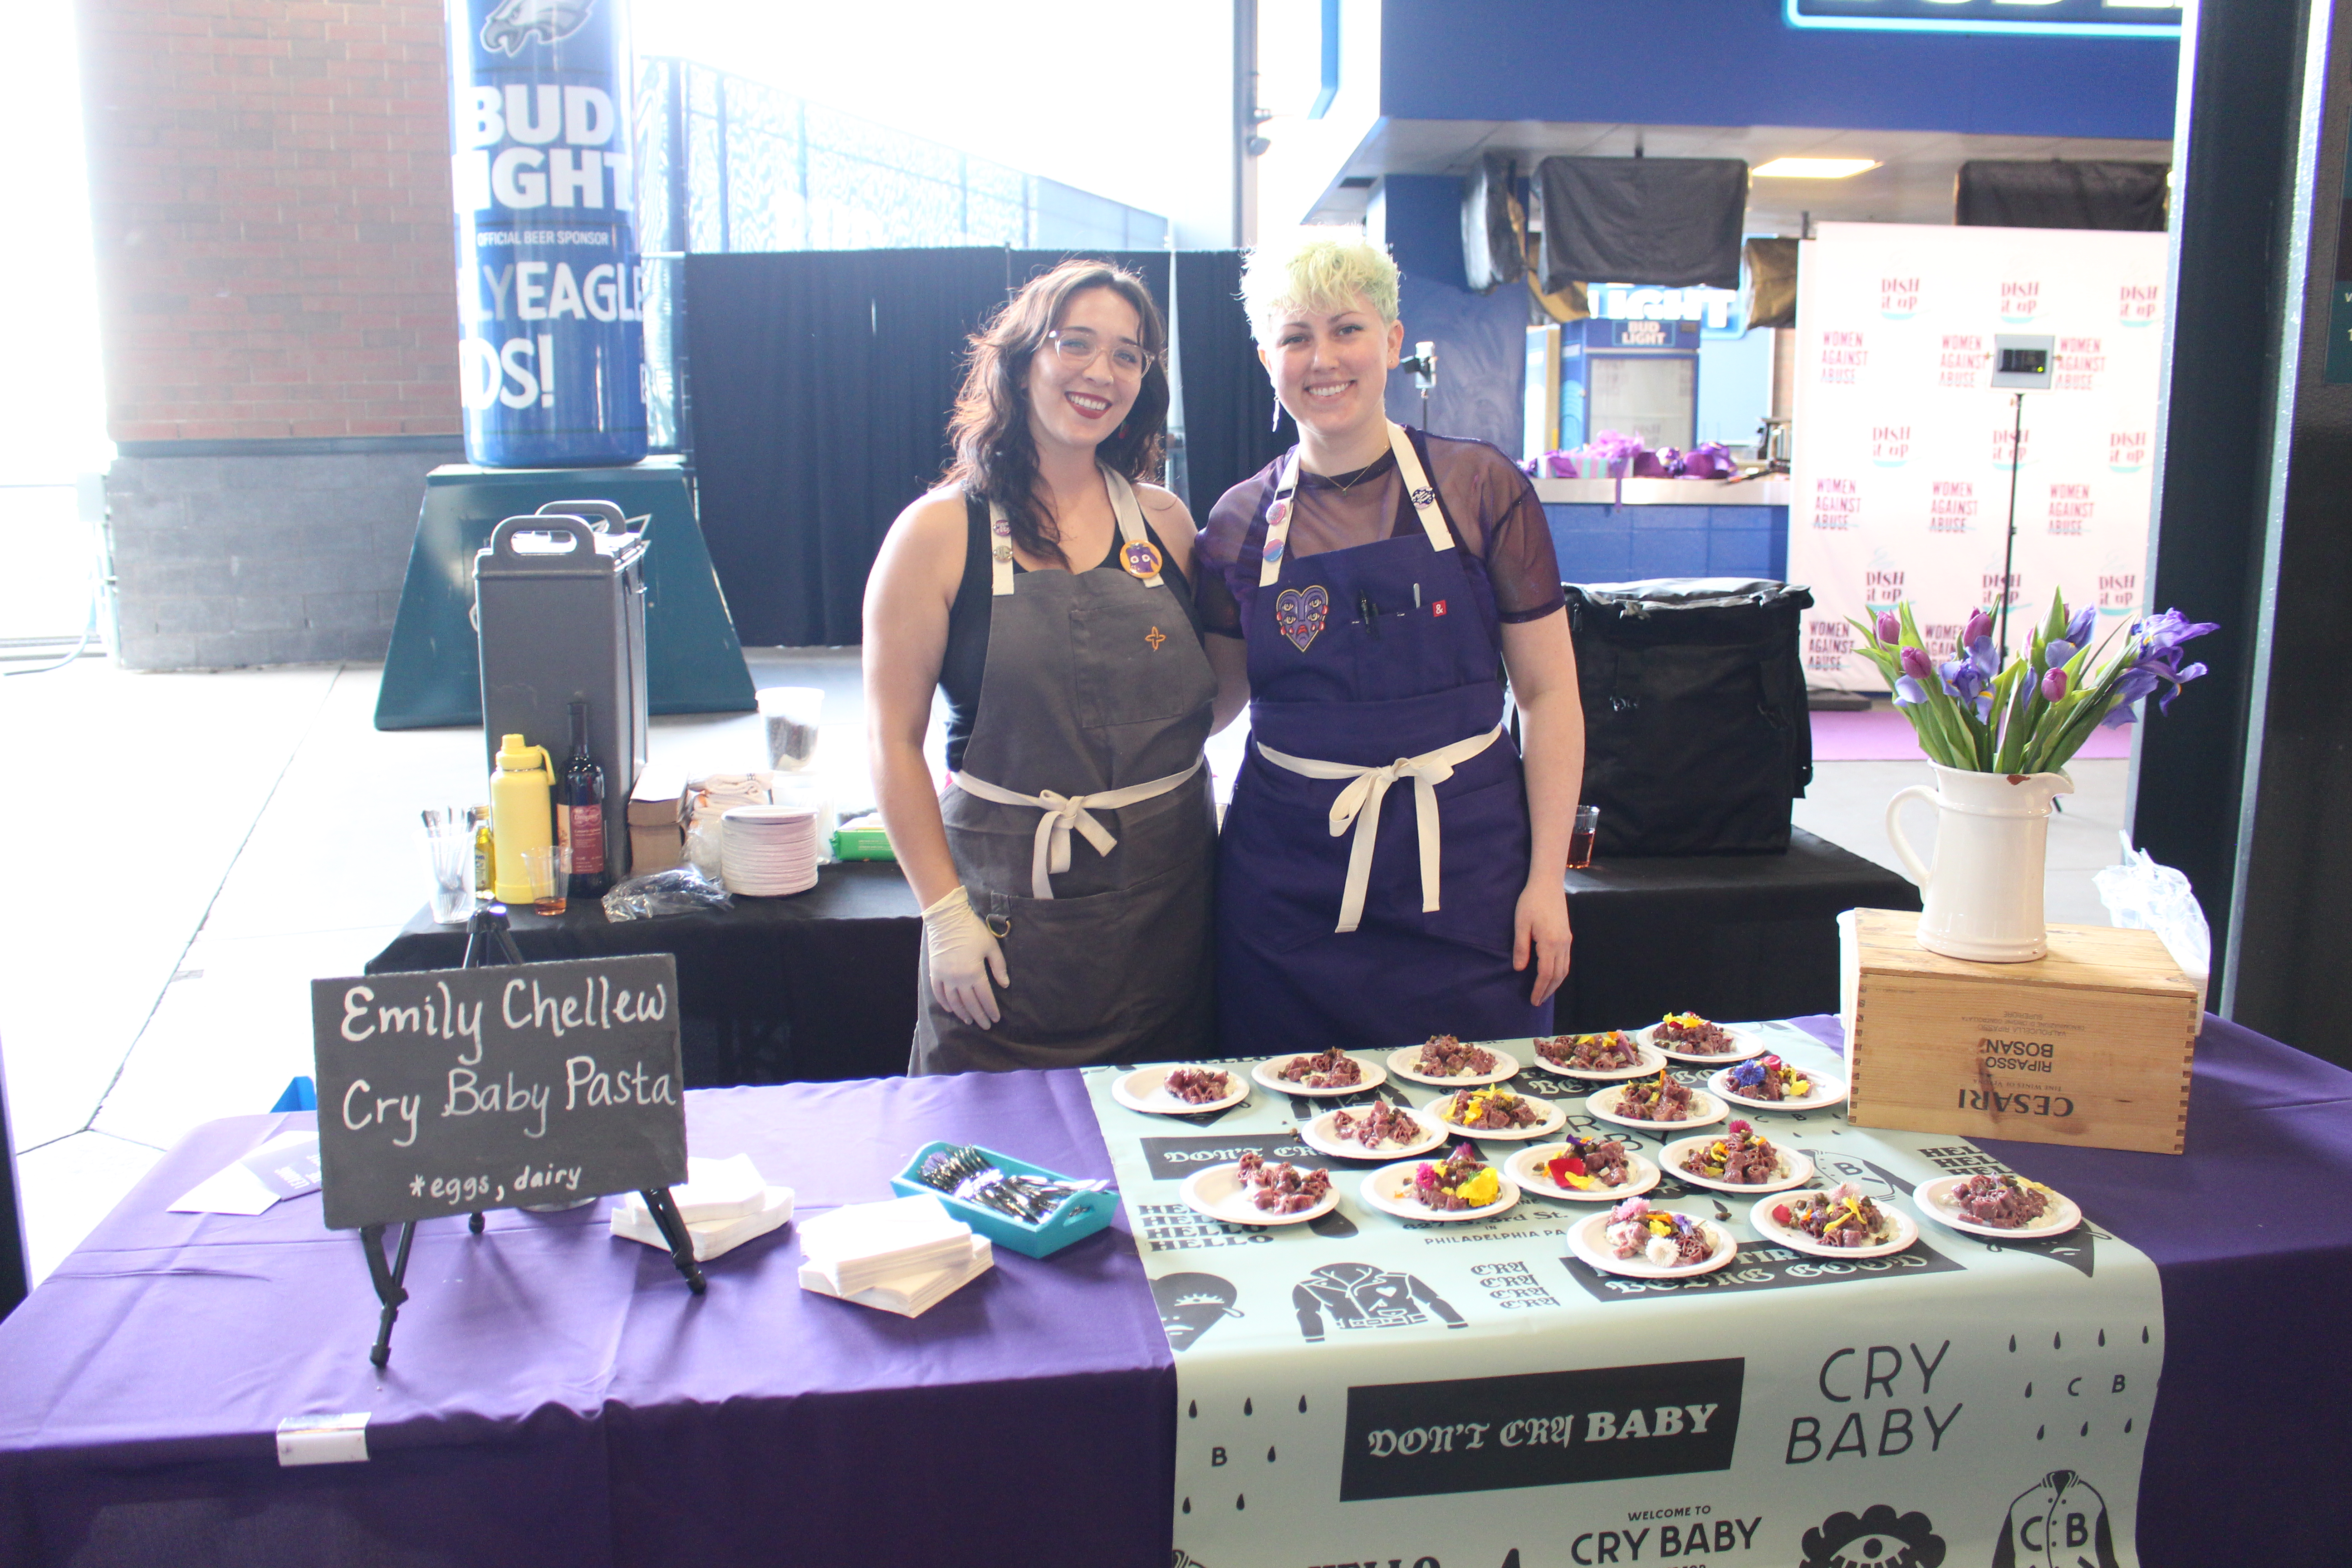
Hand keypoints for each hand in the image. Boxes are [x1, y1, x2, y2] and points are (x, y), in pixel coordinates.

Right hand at [920, 886, 1008, 1027]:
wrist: (947, 919)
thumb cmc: (973, 931)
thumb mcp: (991, 946)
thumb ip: (999, 967)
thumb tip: (1005, 985)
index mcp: (975, 972)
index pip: (985, 998)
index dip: (991, 1010)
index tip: (996, 1019)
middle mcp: (959, 979)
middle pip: (970, 1003)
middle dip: (979, 1016)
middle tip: (985, 1025)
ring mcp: (945, 977)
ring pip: (954, 1002)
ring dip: (962, 1013)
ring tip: (970, 1021)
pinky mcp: (934, 973)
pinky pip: (939, 994)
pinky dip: (945, 1004)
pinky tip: (951, 1009)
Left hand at [1511, 878, 1572, 1006]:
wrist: (1548, 884)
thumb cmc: (1531, 901)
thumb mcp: (1520, 924)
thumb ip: (1520, 947)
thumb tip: (1519, 969)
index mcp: (1549, 942)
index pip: (1546, 973)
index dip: (1539, 988)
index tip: (1533, 1000)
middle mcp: (1562, 944)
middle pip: (1558, 975)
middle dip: (1548, 990)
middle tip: (1538, 1002)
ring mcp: (1567, 940)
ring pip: (1565, 969)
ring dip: (1555, 984)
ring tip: (1545, 993)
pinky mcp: (1567, 936)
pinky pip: (1566, 960)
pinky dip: (1560, 973)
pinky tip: (1552, 976)